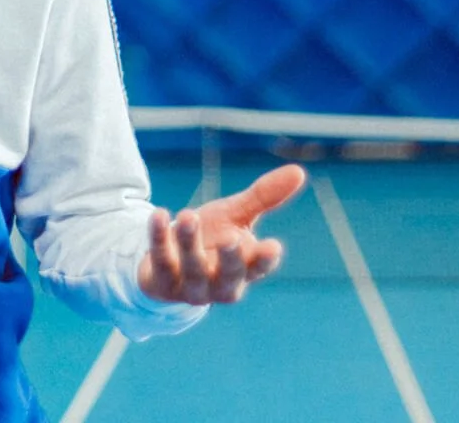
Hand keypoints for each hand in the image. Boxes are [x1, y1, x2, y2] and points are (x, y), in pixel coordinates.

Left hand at [137, 163, 305, 305]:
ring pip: (192, 269)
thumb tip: (300, 172)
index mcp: (244, 269)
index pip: (258, 267)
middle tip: (230, 238)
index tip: (273, 247)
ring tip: (187, 215)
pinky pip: (160, 261)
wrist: (168, 263)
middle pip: (229, 275)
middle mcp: (219, 284)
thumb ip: (264, 198)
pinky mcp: (161, 283)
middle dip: (230, 259)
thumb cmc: (211, 237)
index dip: (264, 259)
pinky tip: (159, 215)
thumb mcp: (236, 216)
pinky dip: (159, 239)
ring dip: (189, 243)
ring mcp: (189, 287)